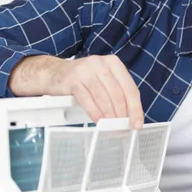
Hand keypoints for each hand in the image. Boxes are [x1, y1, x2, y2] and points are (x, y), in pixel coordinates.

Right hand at [9, 55, 143, 125]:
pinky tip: (99, 122)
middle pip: (118, 93)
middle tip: (122, 128)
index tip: (137, 124)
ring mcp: (86, 70)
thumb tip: (129, 117)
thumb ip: (117, 93)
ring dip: (109, 115)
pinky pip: (87, 100)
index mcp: (113, 63)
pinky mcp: (72, 80)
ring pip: (103, 97)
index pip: (130, 88)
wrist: (54, 73)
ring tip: (112, 127)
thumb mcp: (103, 80)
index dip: (135, 108)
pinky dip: (95, 113)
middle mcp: (100, 63)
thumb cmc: (83, 79)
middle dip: (122, 114)